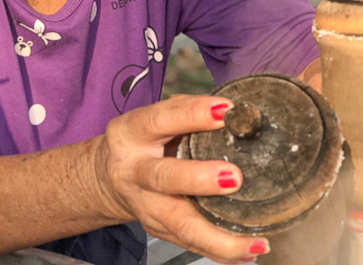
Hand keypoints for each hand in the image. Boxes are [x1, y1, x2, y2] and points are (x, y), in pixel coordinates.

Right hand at [95, 94, 268, 263]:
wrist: (108, 174)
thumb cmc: (143, 139)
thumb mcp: (156, 117)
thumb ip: (187, 112)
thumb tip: (235, 112)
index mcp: (132, 134)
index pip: (159, 120)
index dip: (191, 115)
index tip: (224, 111)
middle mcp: (134, 171)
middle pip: (163, 178)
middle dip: (199, 180)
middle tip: (233, 177)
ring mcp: (144, 206)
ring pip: (180, 224)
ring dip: (219, 237)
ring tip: (254, 240)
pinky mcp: (157, 229)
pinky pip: (190, 243)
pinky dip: (220, 252)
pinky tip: (247, 251)